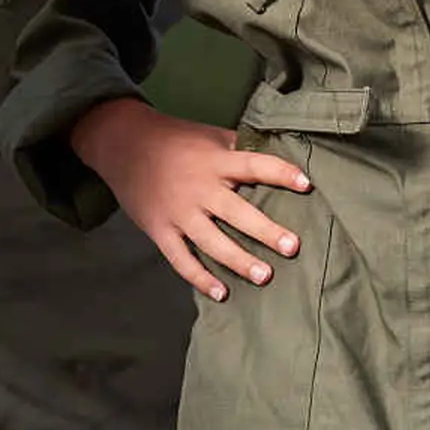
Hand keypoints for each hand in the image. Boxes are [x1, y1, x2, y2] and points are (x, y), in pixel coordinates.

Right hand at [72, 98, 309, 302]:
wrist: (123, 144)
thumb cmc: (175, 140)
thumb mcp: (208, 136)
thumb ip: (239, 149)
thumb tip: (279, 157)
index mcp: (215, 161)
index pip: (254, 165)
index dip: (280, 173)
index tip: (307, 184)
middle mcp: (199, 187)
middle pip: (236, 211)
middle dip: (264, 230)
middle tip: (292, 246)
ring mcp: (178, 212)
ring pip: (211, 240)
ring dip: (238, 260)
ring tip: (265, 276)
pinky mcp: (160, 230)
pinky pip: (180, 259)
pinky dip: (199, 277)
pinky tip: (221, 293)